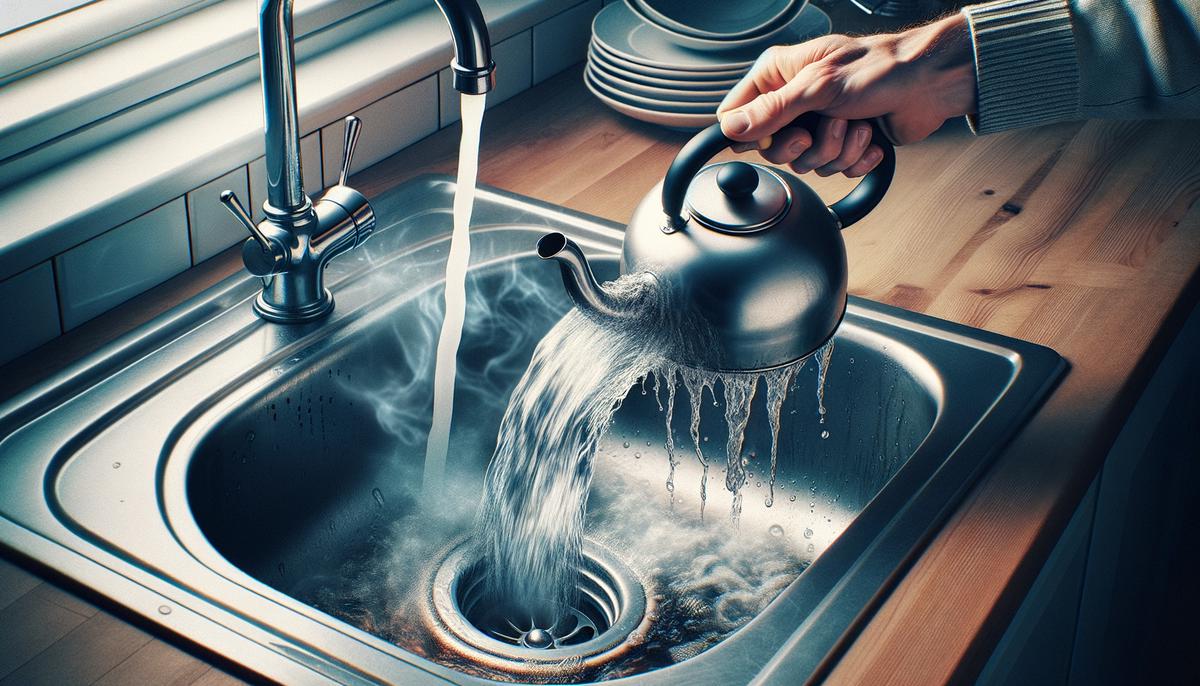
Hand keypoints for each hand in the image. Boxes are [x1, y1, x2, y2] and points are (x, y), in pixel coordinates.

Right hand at [717, 14, 975, 177]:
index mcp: (780, 74)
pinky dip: (854, 157)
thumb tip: (732, 128)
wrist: (929, 83)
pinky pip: (833, 168)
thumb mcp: (818, 86)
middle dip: (805, 145)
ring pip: (806, 162)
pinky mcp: (842, 142)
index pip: (738, 114)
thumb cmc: (881, 68)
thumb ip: (772, 110)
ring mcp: (819, 122)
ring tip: (855, 123)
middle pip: (773, 147)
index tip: (779, 132)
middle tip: (822, 127)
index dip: (753, 133)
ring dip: (836, 149)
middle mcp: (796, 98)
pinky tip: (867, 135)